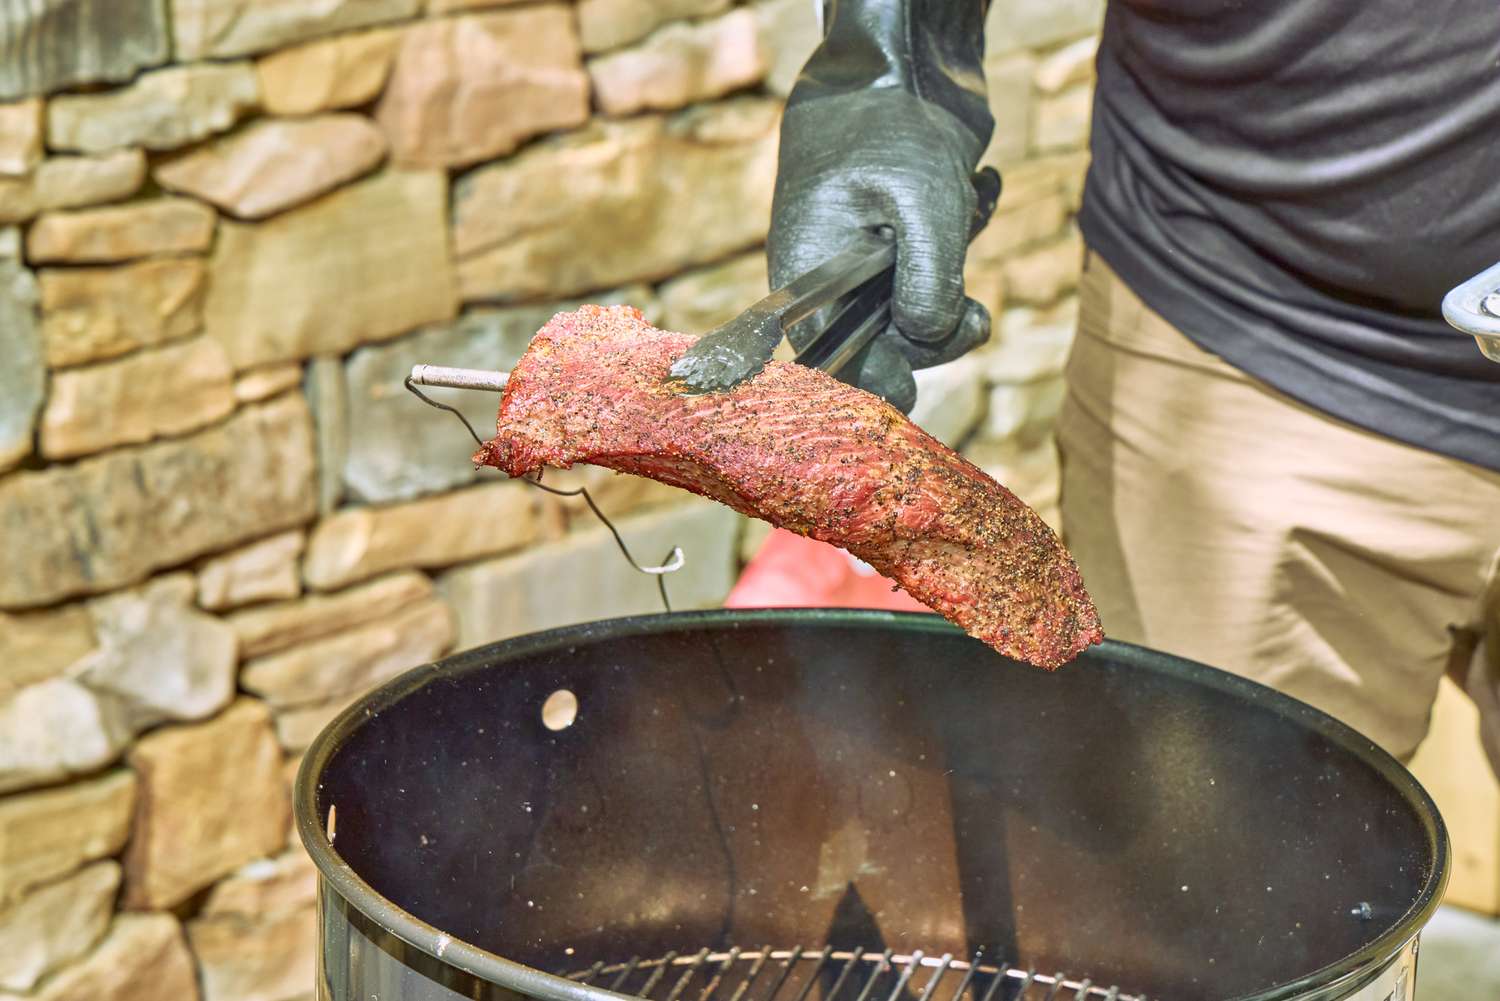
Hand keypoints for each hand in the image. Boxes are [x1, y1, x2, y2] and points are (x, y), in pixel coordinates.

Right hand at [769, 89, 993, 411]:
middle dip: (935, 328)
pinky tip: (972, 195)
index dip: (876, 380)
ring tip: (966, 215)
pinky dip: (961, 243)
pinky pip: (934, 273)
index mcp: (808, 277)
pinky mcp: (897, 240)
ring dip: (956, 278)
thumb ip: (928, 284)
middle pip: (884, 345)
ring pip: (917, 311)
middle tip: (971, 313)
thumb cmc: (896, 122)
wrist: (899, 54)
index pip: (832, 362)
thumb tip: (931, 336)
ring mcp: (863, 260)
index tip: (915, 385)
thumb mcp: (924, 207)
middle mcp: (829, 278)